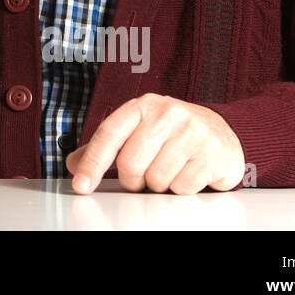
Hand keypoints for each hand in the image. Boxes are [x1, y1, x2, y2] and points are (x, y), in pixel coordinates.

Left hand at [64, 93, 245, 194]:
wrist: (221, 130)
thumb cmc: (171, 132)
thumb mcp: (138, 130)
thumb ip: (106, 147)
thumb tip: (73, 164)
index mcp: (142, 106)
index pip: (109, 134)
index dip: (92, 163)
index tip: (81, 185)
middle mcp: (167, 113)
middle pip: (130, 164)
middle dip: (132, 180)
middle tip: (144, 175)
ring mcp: (192, 132)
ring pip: (156, 179)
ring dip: (158, 185)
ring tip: (169, 169)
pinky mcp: (213, 154)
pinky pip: (182, 188)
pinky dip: (180, 189)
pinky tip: (188, 173)